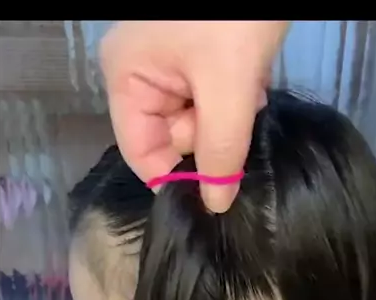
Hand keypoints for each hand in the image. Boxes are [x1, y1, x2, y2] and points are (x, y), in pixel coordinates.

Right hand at [100, 21, 288, 211]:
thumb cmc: (235, 14)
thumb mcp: (230, 86)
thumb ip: (222, 151)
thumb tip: (216, 205)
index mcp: (126, 75)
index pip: (142, 153)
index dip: (177, 176)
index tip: (217, 187)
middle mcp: (138, 71)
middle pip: (170, 137)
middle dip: (208, 136)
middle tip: (237, 112)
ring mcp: (167, 61)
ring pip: (195, 121)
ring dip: (226, 118)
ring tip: (246, 88)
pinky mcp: (196, 55)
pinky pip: (210, 99)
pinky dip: (233, 99)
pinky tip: (249, 80)